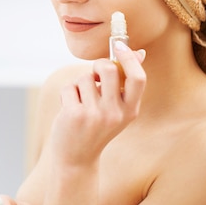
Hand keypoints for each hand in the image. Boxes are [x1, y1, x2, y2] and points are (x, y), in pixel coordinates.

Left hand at [49, 44, 145, 165]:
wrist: (76, 159)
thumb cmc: (96, 129)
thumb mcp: (116, 110)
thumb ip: (125, 84)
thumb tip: (139, 52)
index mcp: (130, 111)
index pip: (138, 78)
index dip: (129, 58)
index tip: (119, 45)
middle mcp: (115, 113)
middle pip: (109, 69)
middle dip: (98, 65)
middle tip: (94, 74)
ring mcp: (95, 115)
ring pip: (85, 78)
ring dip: (80, 85)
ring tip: (80, 102)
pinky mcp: (75, 115)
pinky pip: (69, 87)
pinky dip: (67, 94)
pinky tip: (69, 109)